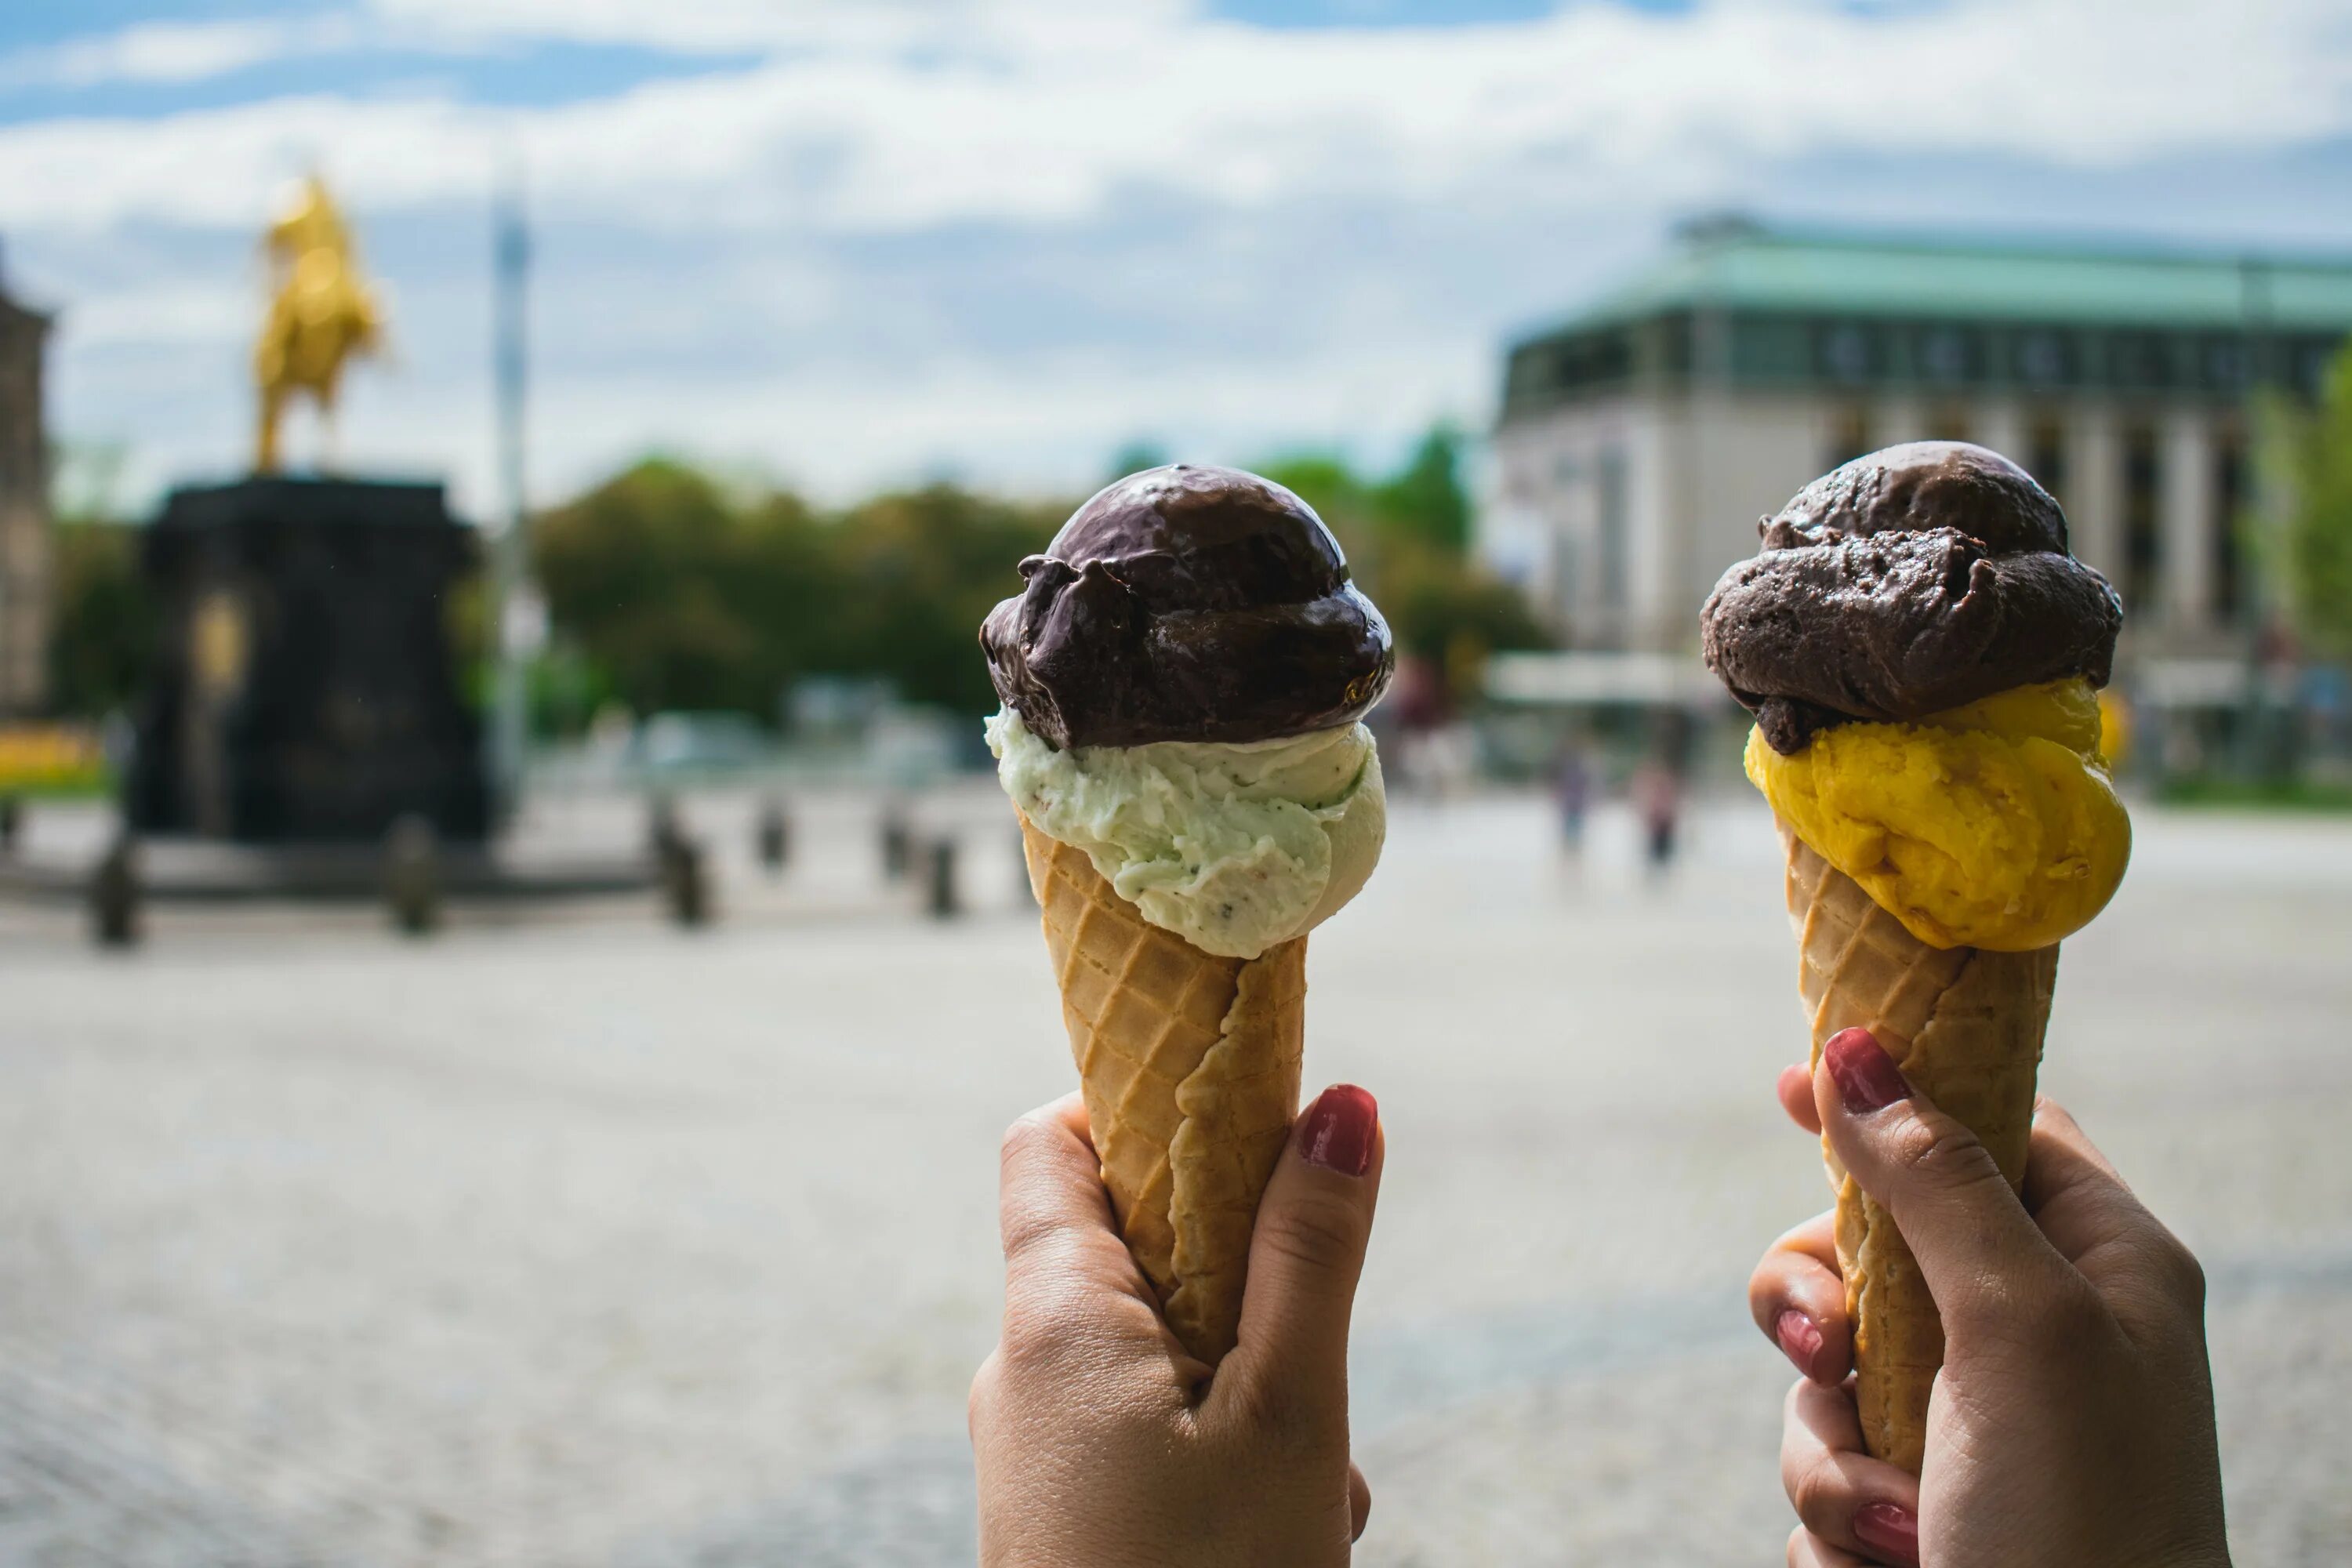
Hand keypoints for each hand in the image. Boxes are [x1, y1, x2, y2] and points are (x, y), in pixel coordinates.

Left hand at [971, 1085, 1383, 1566]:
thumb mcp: (1288, 1411)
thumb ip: (1309, 1254)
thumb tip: (1342, 1104)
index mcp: (1054, 1320)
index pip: (1051, 1140)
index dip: (1142, 1106)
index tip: (1243, 1128)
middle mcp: (1018, 1372)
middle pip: (1131, 1249)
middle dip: (1242, 1277)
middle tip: (1313, 1351)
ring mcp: (1032, 1447)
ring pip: (1156, 1351)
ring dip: (1249, 1380)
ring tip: (1313, 1475)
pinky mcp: (1057, 1509)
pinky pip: (1142, 1431)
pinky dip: (1219, 1447)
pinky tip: (1284, 1514)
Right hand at [1748, 1028, 2230, 1567]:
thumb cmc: (2084, 1519)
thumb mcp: (2019, 1324)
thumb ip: (1935, 1182)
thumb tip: (1856, 1050)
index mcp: (2098, 1268)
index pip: (1992, 1128)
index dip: (1898, 1098)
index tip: (1793, 1083)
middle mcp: (2034, 1338)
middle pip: (1872, 1247)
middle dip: (1821, 1303)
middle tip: (1825, 1344)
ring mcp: (1970, 1428)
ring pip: (1827, 1371)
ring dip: (1833, 1447)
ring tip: (1894, 1517)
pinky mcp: (1915, 1510)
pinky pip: (1823, 1470)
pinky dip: (1839, 1517)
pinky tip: (1897, 1559)